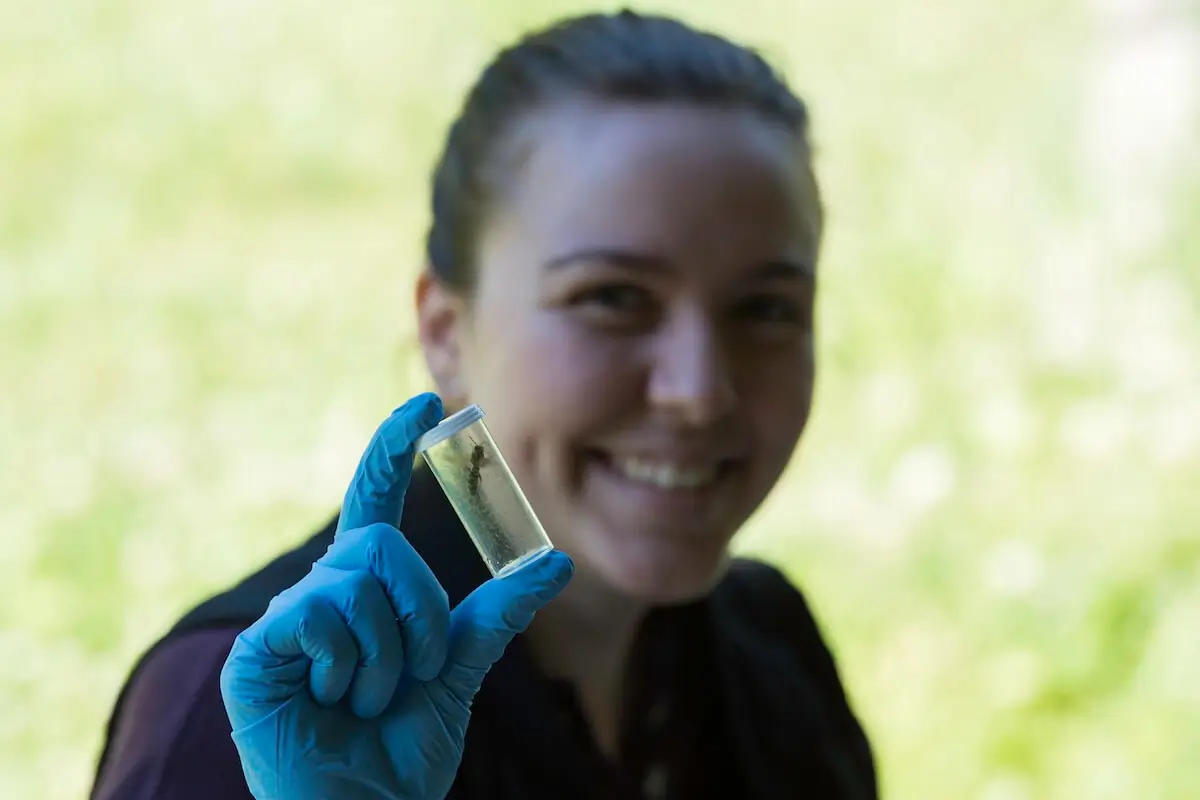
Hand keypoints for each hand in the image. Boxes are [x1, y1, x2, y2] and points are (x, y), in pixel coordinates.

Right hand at [219, 392, 573, 799]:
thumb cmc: (400, 750)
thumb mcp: (457, 671)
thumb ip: (497, 615)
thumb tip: (556, 563)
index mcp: (365, 593)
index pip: (374, 503)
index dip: (392, 450)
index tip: (424, 401)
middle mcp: (323, 594)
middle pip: (381, 544)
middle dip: (419, 614)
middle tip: (411, 675)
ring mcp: (287, 621)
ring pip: (358, 582)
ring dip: (388, 656)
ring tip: (366, 701)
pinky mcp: (256, 652)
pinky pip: (321, 615)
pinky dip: (349, 666)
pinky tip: (331, 701)